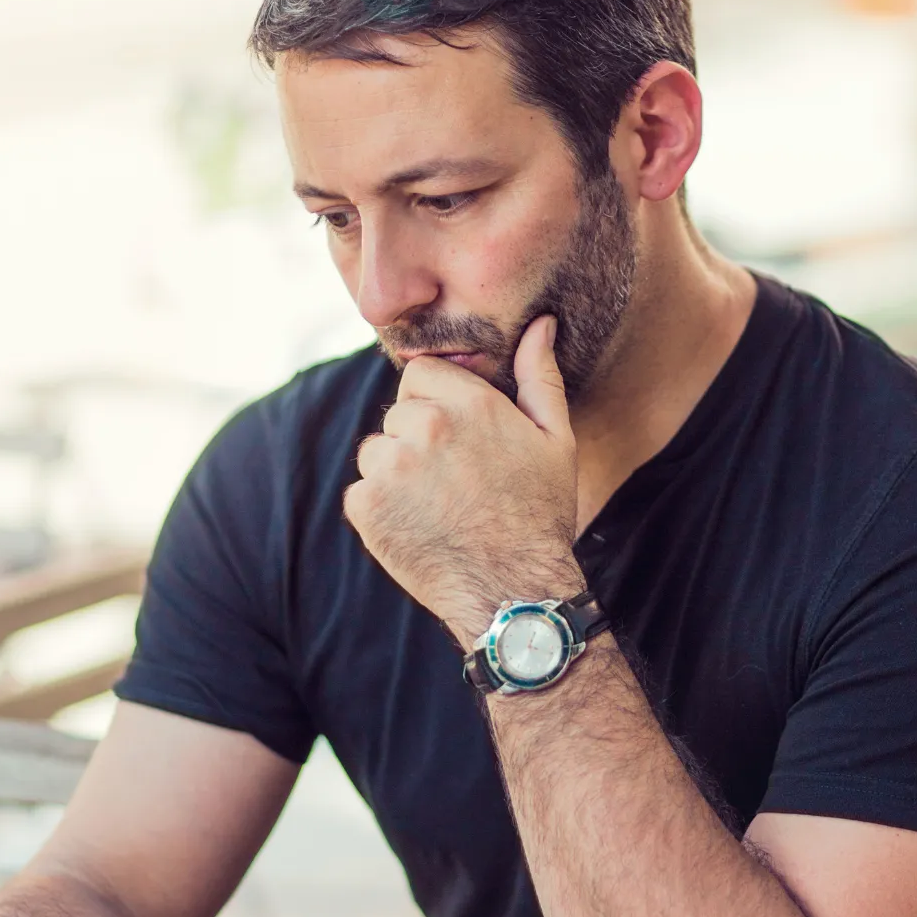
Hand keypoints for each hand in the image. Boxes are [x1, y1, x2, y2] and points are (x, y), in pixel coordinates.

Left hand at [345, 315, 584, 642]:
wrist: (513, 591)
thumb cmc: (540, 515)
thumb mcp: (555, 440)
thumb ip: (539, 376)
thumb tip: (540, 324)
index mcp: (468, 402)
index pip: (419, 373)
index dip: (435, 401)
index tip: (456, 436)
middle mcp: (424, 427)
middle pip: (397, 413)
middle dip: (417, 439)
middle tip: (454, 481)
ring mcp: (390, 468)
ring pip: (377, 452)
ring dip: (397, 473)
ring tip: (437, 507)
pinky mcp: (365, 507)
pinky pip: (362, 492)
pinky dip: (381, 509)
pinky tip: (419, 528)